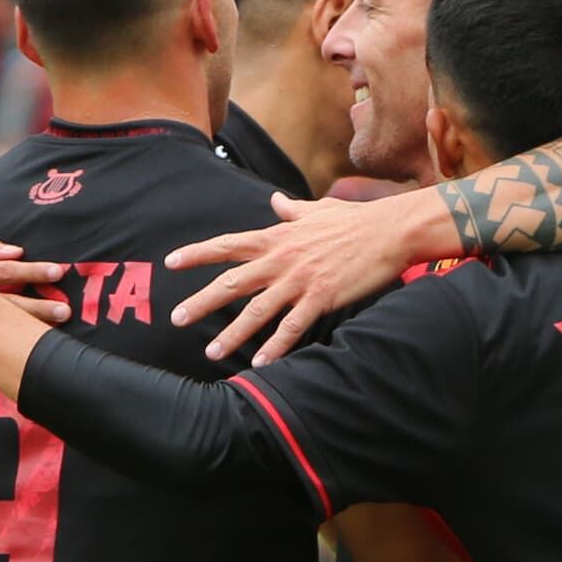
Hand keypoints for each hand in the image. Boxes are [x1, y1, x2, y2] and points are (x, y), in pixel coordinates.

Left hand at [166, 190, 422, 361]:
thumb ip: (291, 210)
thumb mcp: (317, 210)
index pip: (228, 244)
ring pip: (258, 311)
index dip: (197, 253)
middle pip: (233, 282)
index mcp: (277, 237)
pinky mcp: (322, 297)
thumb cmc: (355, 220)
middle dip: (202, 301)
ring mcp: (300, 279)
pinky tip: (262, 362)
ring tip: (213, 353)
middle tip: (176, 318)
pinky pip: (293, 326)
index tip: (171, 262)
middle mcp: (282, 258)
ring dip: (233, 334)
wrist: (390, 230)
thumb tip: (275, 199)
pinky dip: (277, 346)